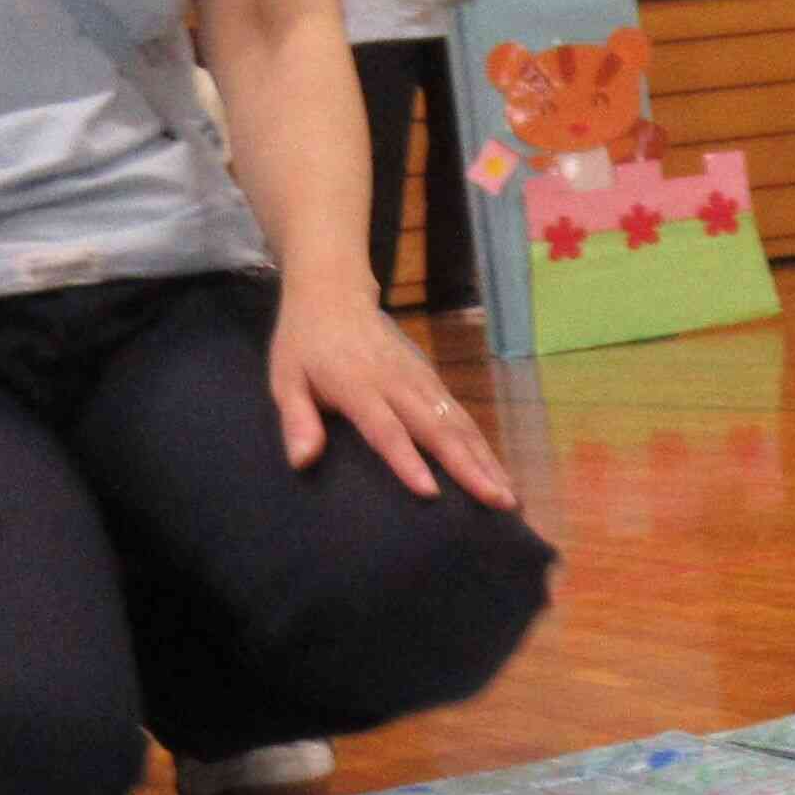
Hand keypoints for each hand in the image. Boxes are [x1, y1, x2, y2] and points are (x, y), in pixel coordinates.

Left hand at [267, 280, 513, 506]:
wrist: (335, 292)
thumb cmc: (305, 344)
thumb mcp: (285, 378)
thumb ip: (297, 419)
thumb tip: (302, 460)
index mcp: (357, 386)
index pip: (386, 428)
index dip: (407, 460)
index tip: (430, 492)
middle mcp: (397, 382)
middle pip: (438, 429)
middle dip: (470, 467)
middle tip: (498, 502)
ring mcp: (420, 379)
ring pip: (459, 423)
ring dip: (486, 460)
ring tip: (510, 497)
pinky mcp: (431, 379)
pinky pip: (461, 415)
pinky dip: (482, 445)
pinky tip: (498, 471)